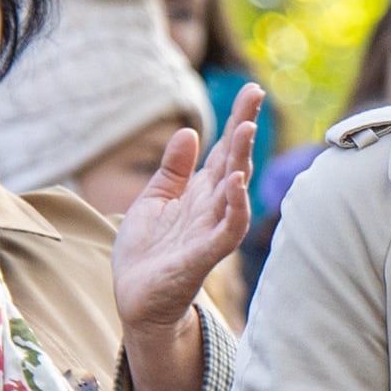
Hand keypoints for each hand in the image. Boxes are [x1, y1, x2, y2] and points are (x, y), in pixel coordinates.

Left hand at [116, 87, 260, 390]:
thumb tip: (189, 130)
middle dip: (245, 128)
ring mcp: (211, 230)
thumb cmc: (146, 254)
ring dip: (242, 160)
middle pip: (235, 161)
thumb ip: (173, 170)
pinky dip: (236, 206)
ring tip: (246, 129)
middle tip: (255, 95)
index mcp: (200, 193)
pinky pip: (228, 229)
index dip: (238, 121)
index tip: (251, 90)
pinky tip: (235, 182)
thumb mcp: (154, 200)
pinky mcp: (204, 255)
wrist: (135, 300)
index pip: (224, 150)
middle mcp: (212, 208)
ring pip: (236, 190)